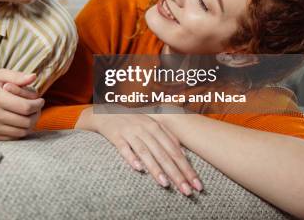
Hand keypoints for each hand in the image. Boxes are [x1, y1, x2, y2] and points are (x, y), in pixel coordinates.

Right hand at [0, 69, 43, 140]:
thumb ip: (17, 76)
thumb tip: (34, 77)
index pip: (26, 107)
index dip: (38, 104)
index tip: (40, 100)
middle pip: (26, 121)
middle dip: (37, 114)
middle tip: (38, 108)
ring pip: (22, 132)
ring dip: (31, 124)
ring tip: (31, 114)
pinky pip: (13, 138)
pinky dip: (21, 130)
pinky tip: (21, 121)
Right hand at [81, 109, 202, 195]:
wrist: (106, 113)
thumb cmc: (133, 121)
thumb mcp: (151, 125)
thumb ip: (167, 137)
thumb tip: (183, 154)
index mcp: (156, 127)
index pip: (175, 151)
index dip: (187, 168)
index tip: (197, 185)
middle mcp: (145, 129)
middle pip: (163, 153)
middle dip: (176, 173)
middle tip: (187, 191)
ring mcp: (130, 132)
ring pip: (145, 151)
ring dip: (156, 168)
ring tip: (165, 184)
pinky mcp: (115, 135)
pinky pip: (124, 148)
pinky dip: (131, 157)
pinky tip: (138, 168)